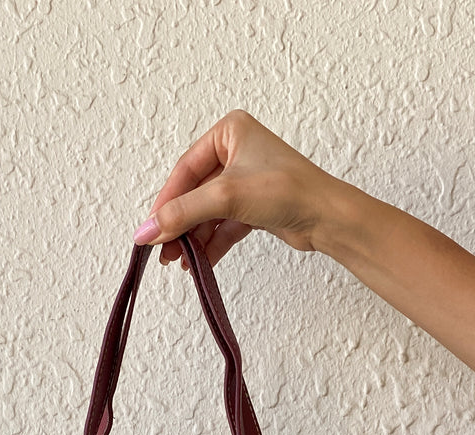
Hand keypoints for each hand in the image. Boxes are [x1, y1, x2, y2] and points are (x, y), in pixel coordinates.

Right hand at [133, 109, 340, 268]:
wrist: (328, 218)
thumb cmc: (289, 190)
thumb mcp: (226, 196)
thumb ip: (183, 213)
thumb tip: (147, 230)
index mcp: (229, 132)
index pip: (185, 170)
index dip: (165, 203)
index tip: (148, 231)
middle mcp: (236, 152)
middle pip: (194, 193)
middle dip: (178, 224)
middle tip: (161, 250)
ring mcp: (246, 180)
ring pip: (207, 211)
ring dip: (192, 237)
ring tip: (177, 261)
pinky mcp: (254, 205)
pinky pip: (222, 224)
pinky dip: (210, 243)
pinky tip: (198, 261)